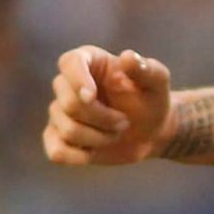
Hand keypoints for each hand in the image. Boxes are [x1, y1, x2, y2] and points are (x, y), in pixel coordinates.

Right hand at [43, 45, 172, 165]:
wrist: (150, 131)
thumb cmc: (151, 100)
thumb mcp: (157, 82)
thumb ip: (146, 69)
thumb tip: (128, 56)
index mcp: (90, 61)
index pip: (69, 62)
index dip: (76, 79)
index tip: (91, 97)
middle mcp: (68, 84)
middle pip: (68, 103)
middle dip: (101, 118)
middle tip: (124, 122)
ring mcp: (60, 112)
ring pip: (67, 129)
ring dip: (98, 137)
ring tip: (116, 133)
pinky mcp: (59, 138)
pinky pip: (57, 152)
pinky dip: (79, 156)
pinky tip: (95, 151)